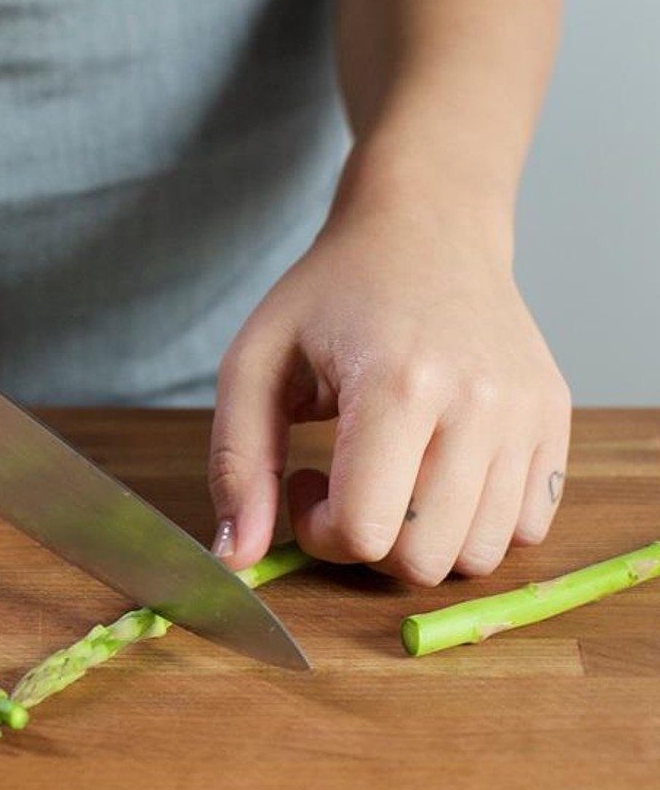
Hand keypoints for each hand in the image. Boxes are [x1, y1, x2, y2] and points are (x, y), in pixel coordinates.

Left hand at [207, 187, 570, 584]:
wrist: (426, 229)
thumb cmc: (330, 295)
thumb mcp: (254, 363)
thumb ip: (237, 464)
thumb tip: (233, 559)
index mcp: (399, 383)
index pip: (365, 532)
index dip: (319, 533)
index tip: (304, 483)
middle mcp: (480, 402)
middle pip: (423, 558)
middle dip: (367, 545)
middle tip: (344, 482)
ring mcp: (528, 414)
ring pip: (478, 556)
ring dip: (420, 538)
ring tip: (389, 475)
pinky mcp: (556, 420)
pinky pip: (526, 528)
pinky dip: (475, 524)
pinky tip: (436, 474)